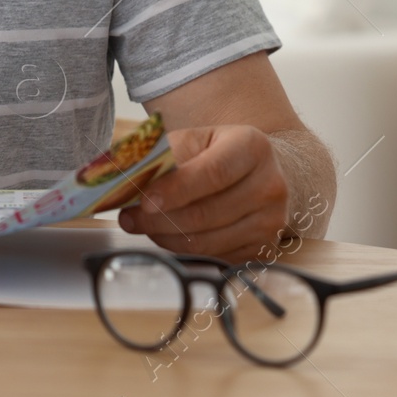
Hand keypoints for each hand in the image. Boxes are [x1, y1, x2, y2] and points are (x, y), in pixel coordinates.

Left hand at [116, 125, 290, 262]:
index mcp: (252, 147)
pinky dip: (183, 249)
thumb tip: (126, 181)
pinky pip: (214, 257)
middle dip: (159, 220)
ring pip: (207, 241)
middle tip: (128, 217)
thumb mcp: (193, 140)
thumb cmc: (215, 152)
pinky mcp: (263, 247)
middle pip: (207, 213)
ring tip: (141, 225)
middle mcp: (270, 185)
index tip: (145, 202)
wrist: (256, 171)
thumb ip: (164, 156)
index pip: (213, 173)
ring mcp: (270, 220)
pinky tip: (167, 233)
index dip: (176, 190)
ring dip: (165, 236)